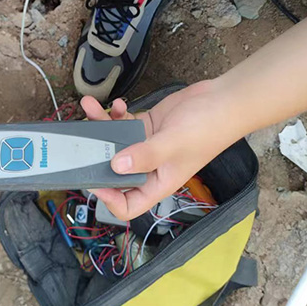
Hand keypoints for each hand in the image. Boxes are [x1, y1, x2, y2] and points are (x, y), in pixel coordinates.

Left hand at [81, 80, 241, 219]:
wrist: (224, 100)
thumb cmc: (209, 129)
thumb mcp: (174, 144)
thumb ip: (145, 155)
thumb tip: (116, 166)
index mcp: (158, 183)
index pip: (128, 205)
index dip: (109, 199)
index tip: (93, 181)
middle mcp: (150, 168)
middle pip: (114, 173)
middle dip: (96, 157)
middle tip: (82, 141)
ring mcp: (147, 146)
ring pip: (114, 144)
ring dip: (101, 127)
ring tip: (92, 108)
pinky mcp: (147, 126)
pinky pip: (122, 124)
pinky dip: (116, 114)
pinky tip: (120, 104)